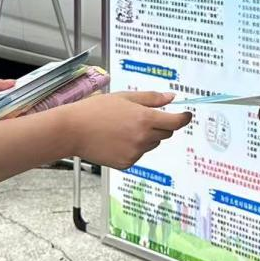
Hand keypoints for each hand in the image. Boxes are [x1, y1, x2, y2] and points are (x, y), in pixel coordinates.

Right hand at [65, 91, 192, 169]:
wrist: (72, 130)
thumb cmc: (95, 110)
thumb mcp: (125, 97)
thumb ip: (151, 99)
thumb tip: (171, 98)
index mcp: (145, 119)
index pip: (175, 122)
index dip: (183, 118)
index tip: (186, 115)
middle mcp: (143, 138)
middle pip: (165, 133)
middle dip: (160, 125)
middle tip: (141, 117)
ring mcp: (135, 153)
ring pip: (152, 144)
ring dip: (146, 136)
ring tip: (122, 128)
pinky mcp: (127, 163)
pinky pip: (139, 154)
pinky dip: (133, 147)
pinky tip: (116, 139)